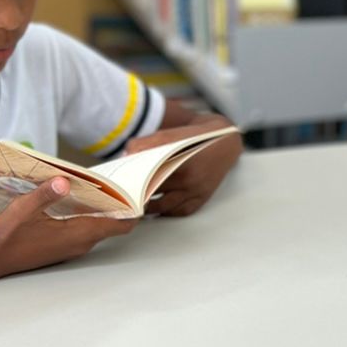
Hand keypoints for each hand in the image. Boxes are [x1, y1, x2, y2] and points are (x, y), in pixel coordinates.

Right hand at [0, 177, 137, 278]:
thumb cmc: (7, 235)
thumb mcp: (24, 208)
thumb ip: (46, 193)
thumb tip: (65, 180)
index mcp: (78, 234)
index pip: (119, 224)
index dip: (132, 209)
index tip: (138, 192)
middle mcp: (81, 244)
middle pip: (113, 224)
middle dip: (120, 205)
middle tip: (120, 183)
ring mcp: (73, 248)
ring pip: (99, 227)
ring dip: (104, 210)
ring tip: (102, 188)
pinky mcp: (63, 248)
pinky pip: (86, 231)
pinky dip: (90, 217)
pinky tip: (80, 201)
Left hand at [124, 116, 241, 217]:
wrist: (225, 140)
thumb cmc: (196, 136)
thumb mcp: (168, 134)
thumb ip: (144, 143)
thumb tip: (126, 155)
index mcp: (178, 162)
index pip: (146, 180)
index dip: (131, 186)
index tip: (121, 189)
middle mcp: (189, 179)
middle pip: (154, 194)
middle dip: (138, 197)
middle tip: (126, 198)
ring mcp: (197, 190)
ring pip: (167, 206)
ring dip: (151, 207)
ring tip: (138, 205)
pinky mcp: (203, 196)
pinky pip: (182, 211)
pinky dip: (169, 212)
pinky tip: (159, 208)